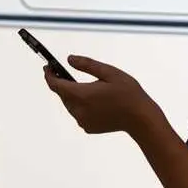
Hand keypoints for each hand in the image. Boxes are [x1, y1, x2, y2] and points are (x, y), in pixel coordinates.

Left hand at [45, 56, 159, 135]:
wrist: (140, 119)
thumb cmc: (128, 93)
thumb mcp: (110, 73)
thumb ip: (87, 65)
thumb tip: (69, 59)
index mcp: (82, 95)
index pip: (56, 85)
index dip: (49, 75)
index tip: (47, 67)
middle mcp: (79, 110)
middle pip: (62, 95)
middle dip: (61, 83)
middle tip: (62, 72)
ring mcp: (82, 121)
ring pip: (69, 104)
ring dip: (71, 95)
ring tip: (81, 85)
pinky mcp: (88, 127)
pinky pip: (78, 113)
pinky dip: (80, 105)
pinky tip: (93, 100)